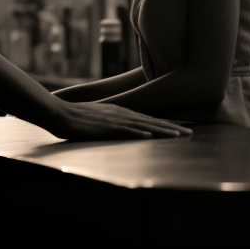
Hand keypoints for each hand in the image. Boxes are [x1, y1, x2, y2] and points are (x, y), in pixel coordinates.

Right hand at [49, 101, 191, 140]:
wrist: (59, 112)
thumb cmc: (76, 118)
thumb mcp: (99, 118)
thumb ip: (112, 122)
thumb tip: (122, 128)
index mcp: (120, 112)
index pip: (148, 119)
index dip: (166, 124)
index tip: (181, 130)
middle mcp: (121, 114)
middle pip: (152, 121)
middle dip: (172, 128)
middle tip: (190, 134)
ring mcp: (113, 120)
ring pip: (144, 125)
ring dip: (162, 130)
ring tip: (178, 136)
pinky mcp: (104, 127)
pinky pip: (124, 130)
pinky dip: (138, 132)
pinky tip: (150, 135)